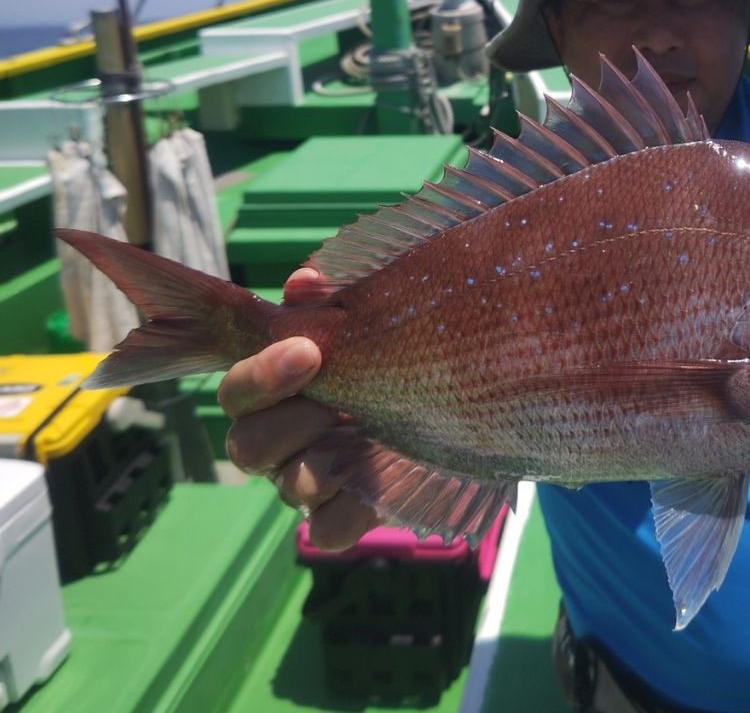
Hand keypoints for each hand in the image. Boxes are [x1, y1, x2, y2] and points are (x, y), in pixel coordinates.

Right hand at [218, 267, 381, 548]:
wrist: (451, 401)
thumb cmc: (392, 350)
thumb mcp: (366, 318)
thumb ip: (330, 299)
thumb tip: (304, 282)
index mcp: (275, 393)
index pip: (236, 392)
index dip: (260, 374)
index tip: (308, 349)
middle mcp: (282, 442)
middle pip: (246, 445)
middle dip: (291, 418)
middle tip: (335, 397)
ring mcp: (310, 483)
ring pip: (288, 485)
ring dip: (322, 458)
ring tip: (364, 429)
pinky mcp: (346, 516)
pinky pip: (328, 529)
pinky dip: (348, 510)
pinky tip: (377, 476)